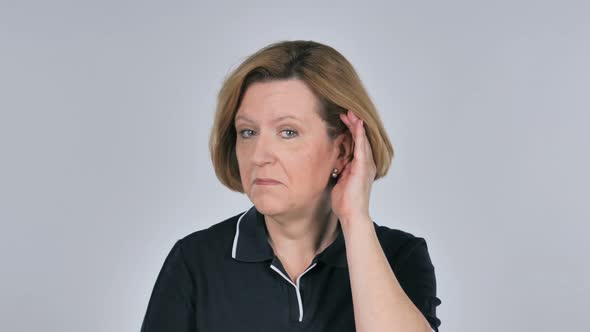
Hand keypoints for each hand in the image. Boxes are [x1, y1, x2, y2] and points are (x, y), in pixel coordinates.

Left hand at [330, 110, 376, 227]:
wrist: (351, 215)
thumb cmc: (345, 202)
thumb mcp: (339, 181)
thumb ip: (338, 170)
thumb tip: (330, 163)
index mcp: (360, 167)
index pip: (357, 144)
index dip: (351, 131)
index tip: (343, 119)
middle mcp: (366, 164)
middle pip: (361, 139)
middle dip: (354, 124)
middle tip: (346, 111)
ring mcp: (366, 165)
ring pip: (362, 139)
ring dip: (357, 125)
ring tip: (350, 112)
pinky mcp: (362, 167)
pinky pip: (362, 147)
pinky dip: (359, 134)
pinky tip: (356, 124)